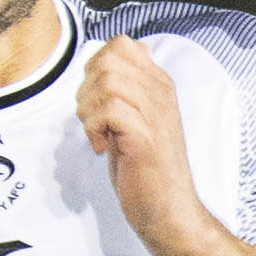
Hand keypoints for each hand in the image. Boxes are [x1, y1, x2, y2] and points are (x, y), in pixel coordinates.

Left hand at [75, 35, 222, 255]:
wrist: (168, 211)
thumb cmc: (147, 171)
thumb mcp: (135, 120)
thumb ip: (125, 91)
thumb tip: (108, 63)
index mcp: (158, 85)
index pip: (121, 44)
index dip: (95, 66)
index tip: (95, 99)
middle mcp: (160, 93)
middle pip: (109, 59)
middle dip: (86, 88)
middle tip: (92, 119)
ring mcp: (155, 113)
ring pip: (107, 81)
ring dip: (88, 109)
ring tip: (97, 133)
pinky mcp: (144, 136)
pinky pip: (108, 110)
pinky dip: (94, 128)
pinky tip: (101, 148)